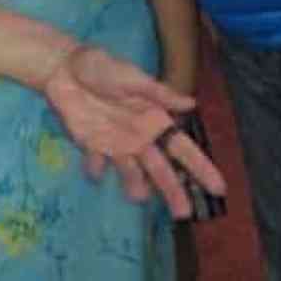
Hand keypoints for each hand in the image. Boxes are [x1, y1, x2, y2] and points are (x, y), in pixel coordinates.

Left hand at [39, 45, 225, 218]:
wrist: (63, 67)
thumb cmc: (101, 68)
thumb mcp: (133, 77)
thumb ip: (159, 93)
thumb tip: (192, 104)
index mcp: (155, 121)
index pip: (183, 149)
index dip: (201, 168)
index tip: (218, 188)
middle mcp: (139, 138)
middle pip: (161, 170)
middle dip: (173, 191)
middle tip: (183, 213)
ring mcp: (115, 144)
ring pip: (131, 172)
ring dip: (134, 185)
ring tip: (138, 196)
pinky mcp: (90, 145)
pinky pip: (95, 163)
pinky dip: (95, 168)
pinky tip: (95, 171)